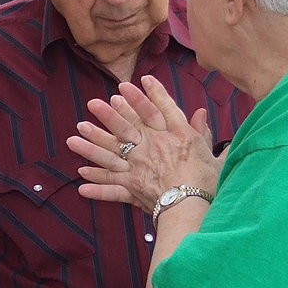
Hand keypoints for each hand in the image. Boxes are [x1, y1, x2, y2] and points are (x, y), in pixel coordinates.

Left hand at [67, 76, 220, 210]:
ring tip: (74, 136)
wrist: (194, 206)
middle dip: (109, 113)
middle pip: (128, 125)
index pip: (161, 108)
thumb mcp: (213, 155)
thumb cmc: (209, 183)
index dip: (149, 94)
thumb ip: (204, 132)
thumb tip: (201, 112)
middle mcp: (154, 146)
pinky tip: (81, 176)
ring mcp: (140, 165)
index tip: (137, 80)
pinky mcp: (133, 186)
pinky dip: (96, 182)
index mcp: (177, 136)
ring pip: (112, 152)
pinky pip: (111, 183)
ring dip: (92, 144)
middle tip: (93, 103)